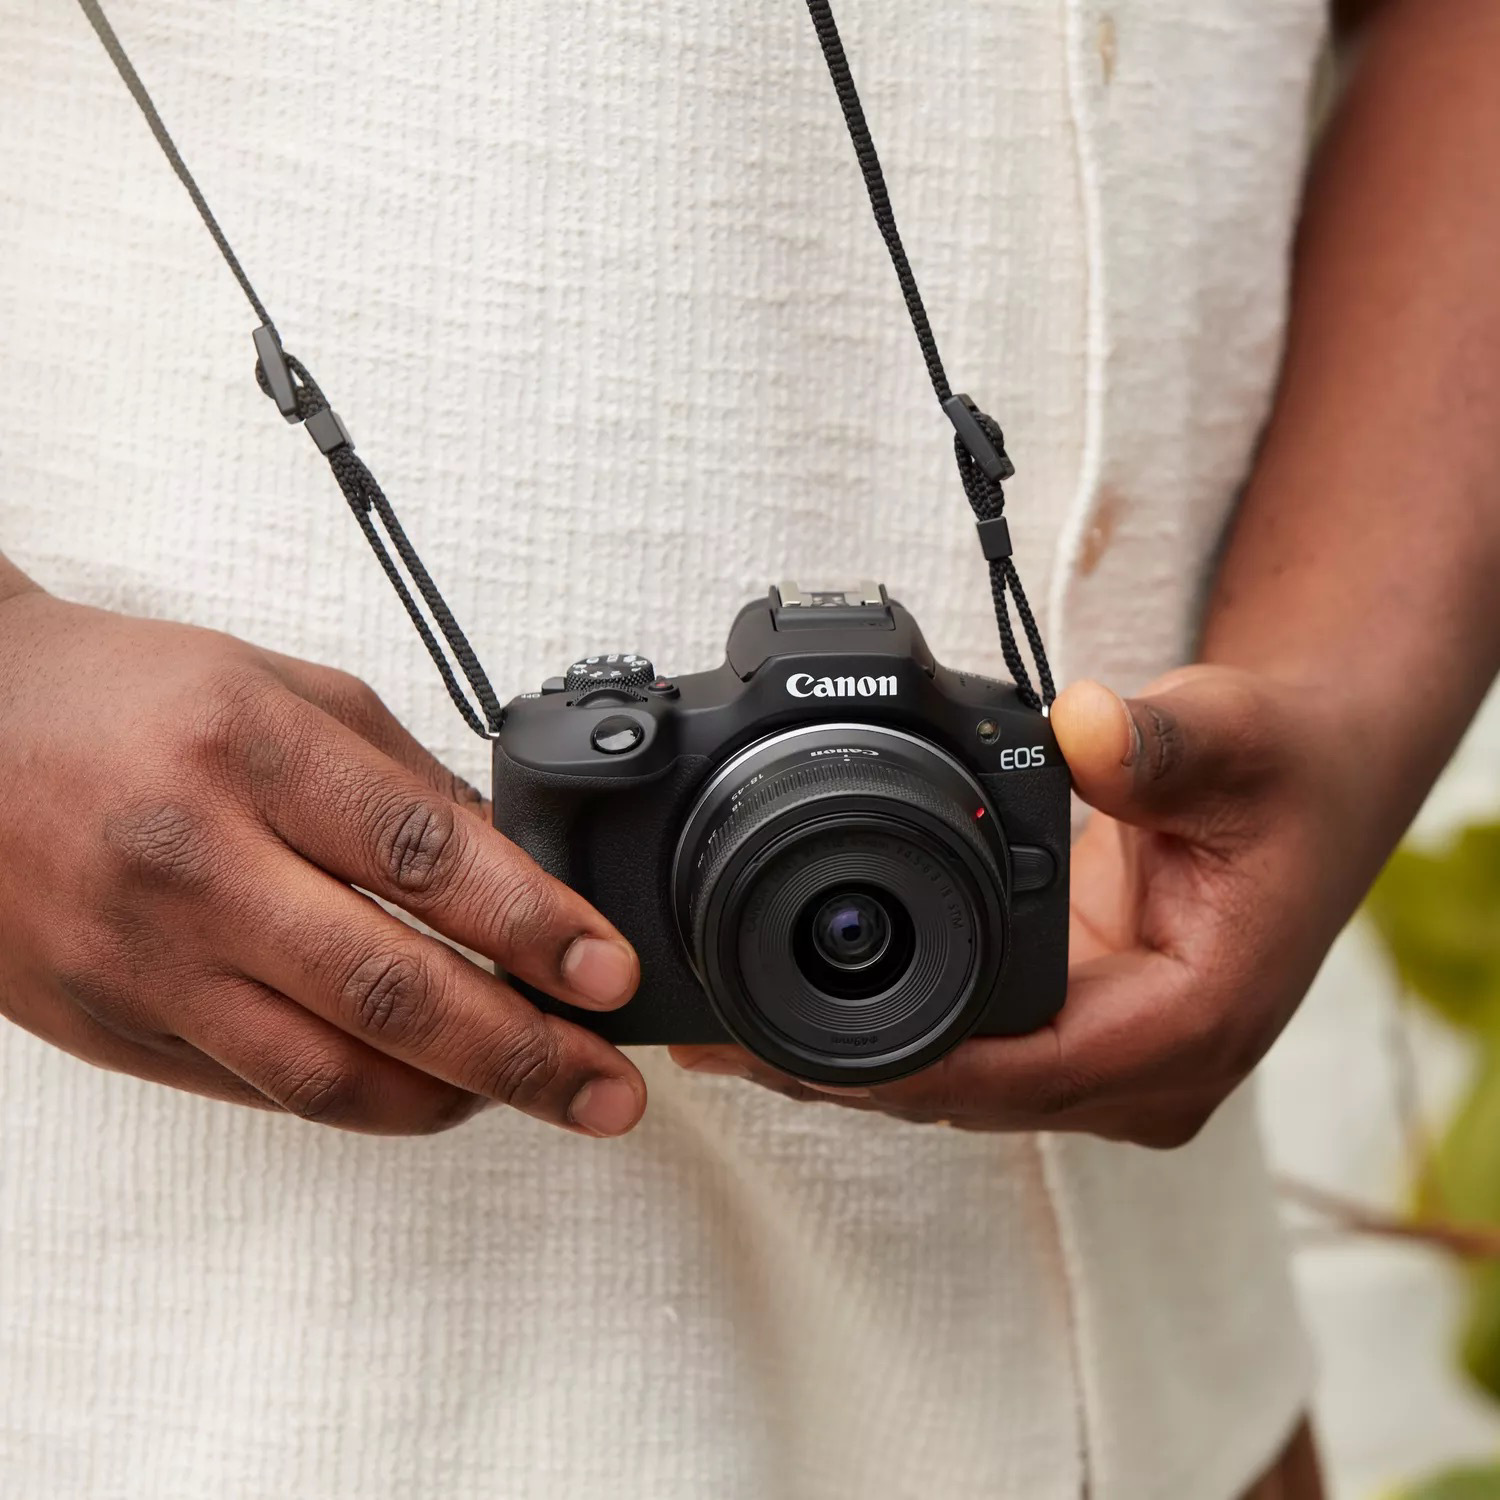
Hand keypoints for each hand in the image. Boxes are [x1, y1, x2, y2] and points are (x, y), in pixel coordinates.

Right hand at [0, 589, 644, 1136]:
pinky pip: (263, 1091)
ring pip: (328, 1076)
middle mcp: (191, 866)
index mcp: (247, 753)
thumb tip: (513, 868)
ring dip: (456, 1099)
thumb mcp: (282, 690)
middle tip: (608, 1085)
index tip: (608, 972)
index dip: (535, 925)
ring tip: (539, 1095)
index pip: (421, 860)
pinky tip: (431, 1088)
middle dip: (523, 1052)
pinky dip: (365, 1100)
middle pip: (389, 991)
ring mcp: (144, 963)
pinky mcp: (114, 1031)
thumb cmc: (123, 698)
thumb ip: (401, 781)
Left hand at [674, 665, 1366, 1147]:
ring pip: (956, 1089)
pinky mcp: (1079, 1035)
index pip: (1016, 1073)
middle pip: (966, 1097)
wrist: (1309, 782)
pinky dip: (885, 1036)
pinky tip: (798, 1015)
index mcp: (1190, 1025)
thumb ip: (1162, 743)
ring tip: (724, 1033)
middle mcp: (1147, 1071)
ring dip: (846, 1066)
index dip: (892, 1064)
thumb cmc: (1283, 771)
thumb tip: (1085, 727)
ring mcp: (1109, 1063)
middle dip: (839, 1074)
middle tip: (712, 1038)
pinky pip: (968, 1054)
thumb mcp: (1235, 740)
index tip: (779, 1044)